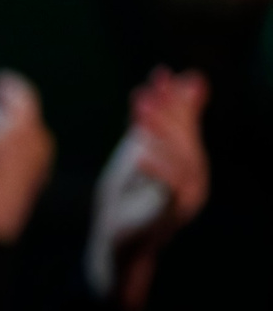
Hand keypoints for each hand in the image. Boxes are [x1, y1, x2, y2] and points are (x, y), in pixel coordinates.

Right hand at [0, 71, 53, 243]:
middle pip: (23, 113)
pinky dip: (12, 145)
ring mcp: (41, 158)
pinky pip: (26, 149)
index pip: (20, 92)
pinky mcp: (37, 175)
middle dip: (5, 108)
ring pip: (25, 133)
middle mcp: (39, 138)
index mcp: (22, 124)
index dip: (7, 83)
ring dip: (8, 128)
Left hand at [103, 67, 208, 310]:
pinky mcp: (170, 214)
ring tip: (139, 112)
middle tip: (144, 92)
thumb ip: (157, 118)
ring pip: (180, 159)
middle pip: (185, 138)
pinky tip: (137, 154)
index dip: (173, 98)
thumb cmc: (127, 193)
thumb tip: (189, 78)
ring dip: (160, 133)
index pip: (185, 122)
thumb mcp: (140, 148)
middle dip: (166, 112)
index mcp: (189, 159)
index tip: (158, 73)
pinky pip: (169, 188)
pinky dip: (155, 168)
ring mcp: (187, 196)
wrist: (115, 237)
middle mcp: (195, 176)